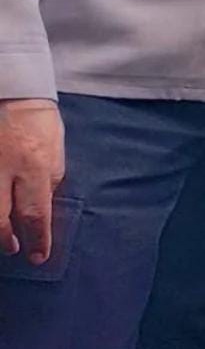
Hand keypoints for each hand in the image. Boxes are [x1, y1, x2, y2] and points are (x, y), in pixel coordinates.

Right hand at [0, 98, 64, 263]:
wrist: (12, 91)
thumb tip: (45, 206)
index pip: (36, 213)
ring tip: (2, 239)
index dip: (38, 239)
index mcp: (35, 165)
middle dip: (7, 239)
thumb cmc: (38, 119)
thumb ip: (51, 177)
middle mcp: (6, 169)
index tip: (39, 256)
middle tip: (14, 249)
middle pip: (1, 218)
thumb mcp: (55, 148)